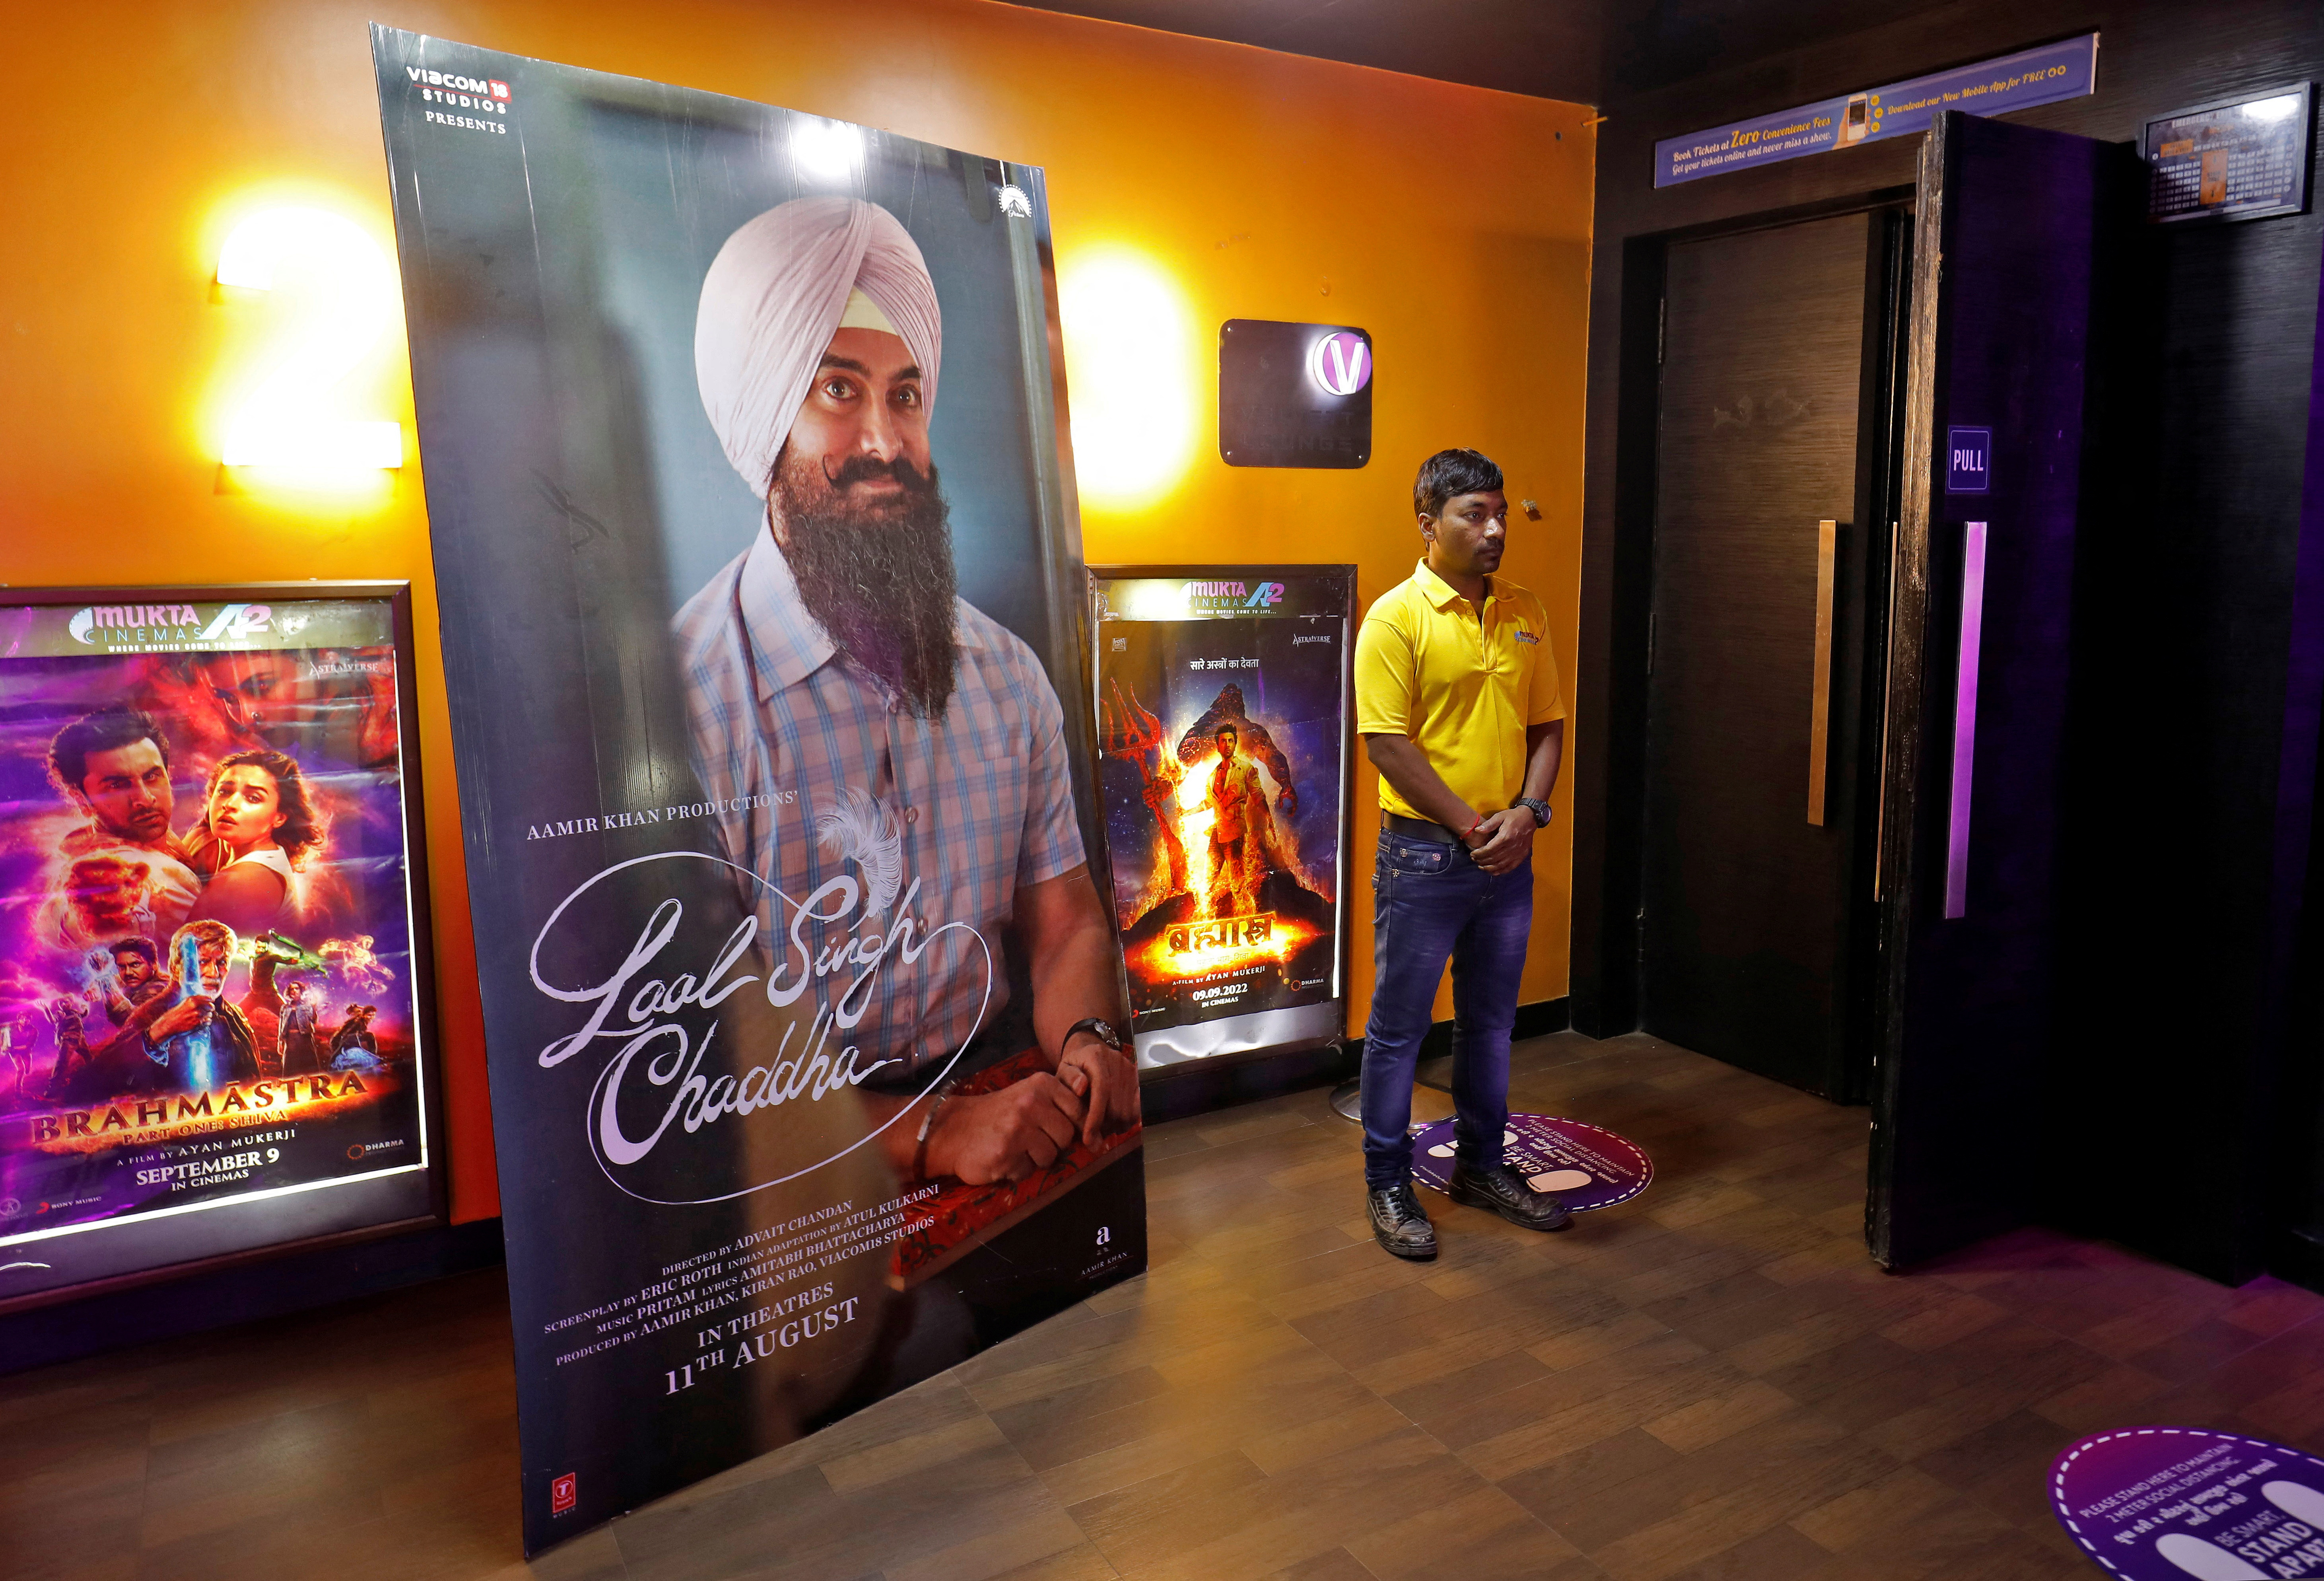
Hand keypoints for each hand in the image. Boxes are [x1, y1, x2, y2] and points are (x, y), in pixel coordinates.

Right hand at [146, 995, 215, 1043]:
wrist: (169, 1024)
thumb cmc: (178, 1013)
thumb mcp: (186, 1002)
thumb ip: (197, 999)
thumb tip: (211, 998)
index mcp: (192, 999)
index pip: (209, 999)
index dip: (210, 1002)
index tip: (209, 1004)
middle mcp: (195, 1006)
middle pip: (211, 1006)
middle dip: (209, 1009)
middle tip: (204, 1012)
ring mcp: (196, 1014)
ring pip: (210, 1014)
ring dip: (207, 1016)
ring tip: (199, 1018)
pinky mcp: (197, 1023)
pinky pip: (208, 1021)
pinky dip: (206, 1022)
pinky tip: (200, 1022)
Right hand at [925, 1075, 1085, 1183]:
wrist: (954, 1129)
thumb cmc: (999, 1114)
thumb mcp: (1031, 1095)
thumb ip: (1063, 1104)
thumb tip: (1097, 1133)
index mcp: (1041, 1085)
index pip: (1080, 1112)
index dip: (1074, 1126)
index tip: (1056, 1129)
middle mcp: (1031, 1103)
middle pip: (1066, 1137)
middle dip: (1052, 1143)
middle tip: (1029, 1138)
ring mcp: (1018, 1129)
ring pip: (1050, 1157)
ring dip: (1034, 1158)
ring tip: (1014, 1147)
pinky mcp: (1005, 1154)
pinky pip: (1027, 1171)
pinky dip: (1017, 1169)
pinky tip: (1003, 1157)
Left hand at [1056, 1034, 1139, 1146]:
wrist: (1091, 1053)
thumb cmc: (1074, 1067)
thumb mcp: (1063, 1070)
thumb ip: (1068, 1078)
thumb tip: (1081, 1088)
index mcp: (1096, 1057)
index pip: (1101, 1091)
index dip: (1095, 1118)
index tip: (1088, 1139)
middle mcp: (1117, 1062)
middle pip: (1116, 1105)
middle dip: (1103, 1126)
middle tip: (1092, 1135)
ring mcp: (1130, 1071)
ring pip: (1128, 1111)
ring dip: (1114, 1126)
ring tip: (1101, 1127)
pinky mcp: (1138, 1080)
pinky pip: (1136, 1109)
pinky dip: (1125, 1121)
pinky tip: (1113, 1121)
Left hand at [1468, 808, 1534, 874]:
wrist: (1530, 818)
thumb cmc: (1513, 817)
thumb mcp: (1500, 816)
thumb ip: (1489, 824)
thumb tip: (1477, 830)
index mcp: (1505, 837)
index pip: (1489, 849)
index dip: (1479, 853)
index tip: (1472, 854)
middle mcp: (1512, 847)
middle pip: (1493, 859)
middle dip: (1482, 860)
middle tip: (1474, 859)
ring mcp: (1518, 853)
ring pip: (1501, 865)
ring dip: (1489, 868)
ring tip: (1481, 866)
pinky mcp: (1522, 856)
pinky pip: (1510, 867)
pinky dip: (1500, 871)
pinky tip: (1493, 871)